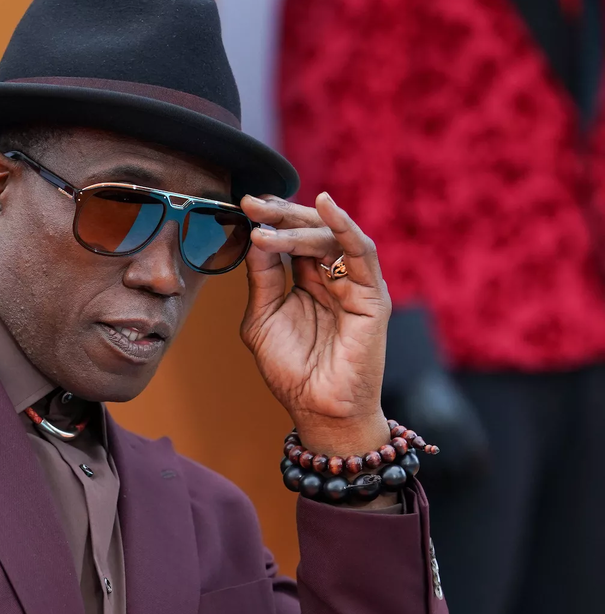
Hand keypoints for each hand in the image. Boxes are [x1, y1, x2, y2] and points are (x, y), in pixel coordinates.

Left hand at [239, 193, 390, 456]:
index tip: (242, 205)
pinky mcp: (371, 295)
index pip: (290, 238)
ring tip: (265, 219)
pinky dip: (344, 225)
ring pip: (329, 237)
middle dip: (279, 213)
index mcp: (307, 281)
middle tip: (251, 203)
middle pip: (309, 230)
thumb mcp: (262, 318)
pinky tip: (325, 206)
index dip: (269, 219)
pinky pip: (362, 251)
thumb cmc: (292, 371)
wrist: (317, 410)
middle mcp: (332, 277)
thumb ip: (262, 278)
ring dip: (296, 224)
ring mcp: (353, 284)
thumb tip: (256, 235)